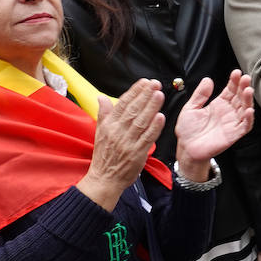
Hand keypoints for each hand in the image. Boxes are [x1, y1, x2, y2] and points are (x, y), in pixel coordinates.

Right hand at [78, 78, 164, 210]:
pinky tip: (161, 117)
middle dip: (145, 95)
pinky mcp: (136, 153)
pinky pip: (147, 138)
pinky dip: (154, 127)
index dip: (134, 92)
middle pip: (133, 110)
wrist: (104, 179)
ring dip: (151, 107)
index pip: (123, 104)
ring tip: (159, 94)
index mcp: (108, 125)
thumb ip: (104, 114)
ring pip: (141, 121)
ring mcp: (127, 142)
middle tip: (155, 83)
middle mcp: (117, 131)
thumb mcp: (100, 133)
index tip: (144, 82)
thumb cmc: (104, 155)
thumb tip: (102, 97)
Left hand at [174, 70, 254, 178]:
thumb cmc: (188, 130)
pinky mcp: (233, 135)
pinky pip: (245, 126)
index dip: (234, 81)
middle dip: (243, 87)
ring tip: (248, 90)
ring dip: (248, 100)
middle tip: (245, 78)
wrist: (186, 148)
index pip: (230, 90)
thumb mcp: (190, 108)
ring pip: (245, 109)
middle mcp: (228, 112)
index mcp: (219, 104)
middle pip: (240, 97)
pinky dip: (248, 119)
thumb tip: (208, 79)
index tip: (236, 72)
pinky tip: (249, 110)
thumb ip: (200, 94)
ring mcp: (232, 123)